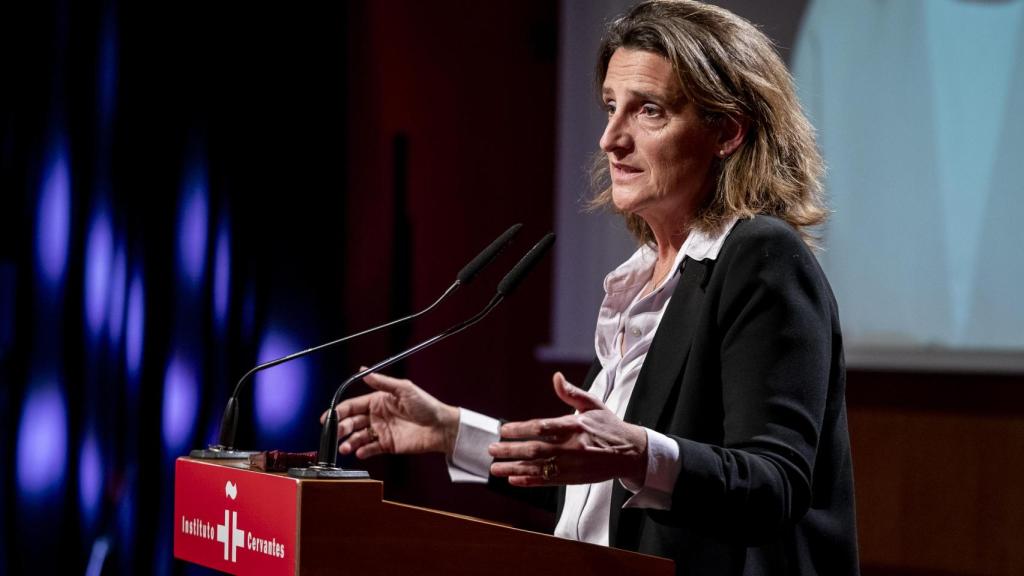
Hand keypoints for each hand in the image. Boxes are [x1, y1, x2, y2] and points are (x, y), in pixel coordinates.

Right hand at [322, 370, 458, 458]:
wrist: (441, 427)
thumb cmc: (426, 405)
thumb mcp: (404, 389)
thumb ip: (382, 382)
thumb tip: (364, 371)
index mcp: (378, 400)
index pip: (353, 405)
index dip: (339, 411)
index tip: (328, 418)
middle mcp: (377, 416)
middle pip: (352, 422)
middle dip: (341, 428)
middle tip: (335, 434)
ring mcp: (381, 431)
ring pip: (358, 437)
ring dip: (349, 442)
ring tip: (345, 448)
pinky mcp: (387, 445)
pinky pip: (370, 449)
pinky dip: (362, 451)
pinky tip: (359, 452)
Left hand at [488, 372, 647, 486]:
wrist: (630, 453)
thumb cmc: (609, 426)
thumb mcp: (593, 405)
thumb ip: (571, 393)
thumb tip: (556, 377)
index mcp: (575, 426)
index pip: (541, 427)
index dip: (520, 430)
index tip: (503, 430)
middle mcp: (572, 447)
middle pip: (535, 450)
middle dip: (510, 450)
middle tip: (491, 449)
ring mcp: (571, 465)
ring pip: (537, 468)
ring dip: (513, 468)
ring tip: (495, 468)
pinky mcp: (573, 478)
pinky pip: (547, 481)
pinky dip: (529, 481)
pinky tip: (513, 479)